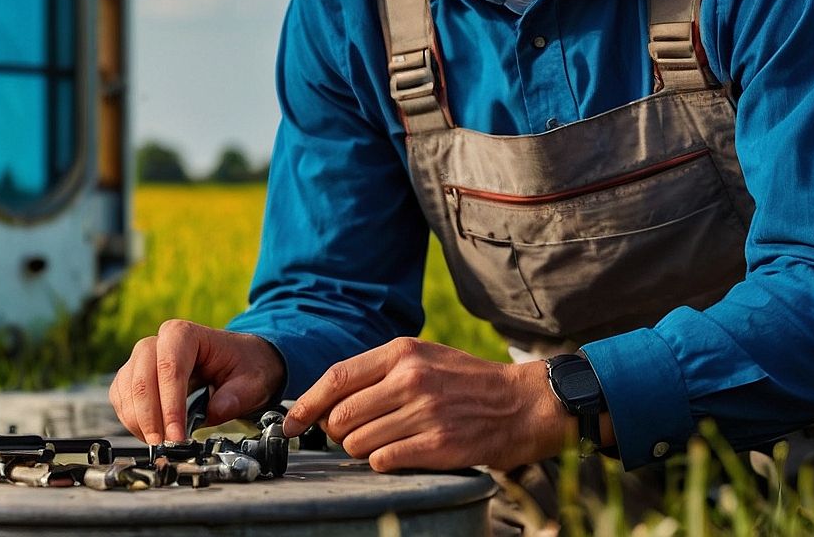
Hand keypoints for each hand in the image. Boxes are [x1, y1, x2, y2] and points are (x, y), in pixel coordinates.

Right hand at [108, 320, 285, 443]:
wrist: (239, 360)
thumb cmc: (244, 364)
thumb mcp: (254, 379)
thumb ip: (237, 396)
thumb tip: (216, 410)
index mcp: (186, 334)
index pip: (170, 367)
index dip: (171, 405)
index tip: (177, 436)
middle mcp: (158, 342)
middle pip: (142, 378)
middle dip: (151, 417)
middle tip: (165, 445)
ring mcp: (143, 358)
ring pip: (127, 389)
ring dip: (139, 422)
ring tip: (159, 444)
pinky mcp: (135, 376)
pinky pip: (121, 397)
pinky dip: (131, 420)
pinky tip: (149, 434)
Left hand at [280, 338, 571, 472]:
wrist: (522, 404)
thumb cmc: (467, 381)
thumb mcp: (423, 358)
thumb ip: (380, 371)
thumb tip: (331, 399)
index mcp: (402, 352)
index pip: (337, 377)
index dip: (307, 403)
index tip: (291, 423)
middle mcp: (410, 379)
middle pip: (341, 415)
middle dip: (338, 431)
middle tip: (353, 434)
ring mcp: (424, 412)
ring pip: (357, 442)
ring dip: (361, 449)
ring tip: (384, 442)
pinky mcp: (437, 445)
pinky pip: (383, 461)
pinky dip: (383, 462)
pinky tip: (401, 453)